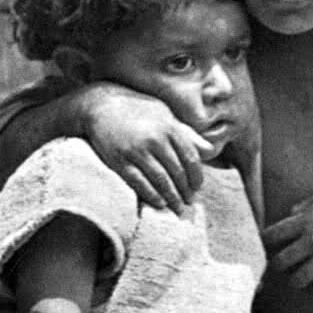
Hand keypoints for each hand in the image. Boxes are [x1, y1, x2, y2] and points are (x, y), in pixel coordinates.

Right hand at [79, 82, 214, 213]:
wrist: (102, 104)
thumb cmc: (139, 109)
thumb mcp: (166, 115)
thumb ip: (188, 134)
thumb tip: (210, 151)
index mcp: (170, 128)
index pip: (191, 158)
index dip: (196, 177)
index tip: (197, 187)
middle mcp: (155, 139)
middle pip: (177, 172)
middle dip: (185, 190)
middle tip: (189, 202)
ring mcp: (136, 151)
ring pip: (161, 180)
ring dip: (171, 197)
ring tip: (177, 207)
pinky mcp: (120, 161)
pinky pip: (139, 183)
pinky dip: (151, 195)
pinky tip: (159, 203)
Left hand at [262, 186, 312, 292]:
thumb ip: (304, 206)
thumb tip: (290, 214)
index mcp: (305, 221)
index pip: (271, 235)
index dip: (262, 241)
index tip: (263, 245)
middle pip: (281, 262)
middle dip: (275, 265)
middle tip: (279, 265)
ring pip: (300, 279)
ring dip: (295, 280)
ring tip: (296, 278)